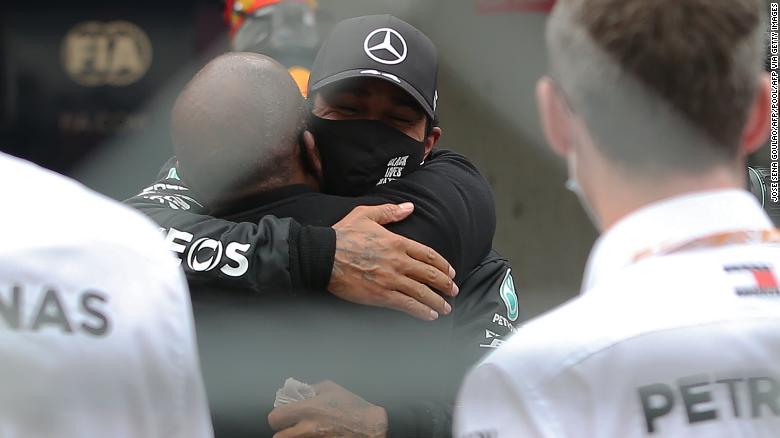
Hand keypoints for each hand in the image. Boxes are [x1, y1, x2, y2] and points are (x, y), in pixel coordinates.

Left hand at [268, 381, 387, 437]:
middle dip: (283, 431)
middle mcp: (307, 428)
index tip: (283, 416)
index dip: (278, 417)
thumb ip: (311, 389)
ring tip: (305, 431)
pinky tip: (315, 436)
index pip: (275, 418)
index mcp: (308, 409)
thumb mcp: (331, 388)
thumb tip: (297, 393)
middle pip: (278, 437)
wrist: (370, 428)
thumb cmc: (353, 407)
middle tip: (290, 427)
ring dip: (295, 437)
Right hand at [329, 203, 457, 320]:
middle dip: (445, 284)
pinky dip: (421, 310)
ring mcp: (391, 279)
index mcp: (396, 242)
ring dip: (437, 301)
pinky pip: (407, 304)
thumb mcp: (366, 215)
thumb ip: (390, 211)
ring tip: (445, 307)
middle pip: (430, 274)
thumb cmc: (342, 235)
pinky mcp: (381, 295)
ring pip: (422, 292)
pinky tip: (429, 314)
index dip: (443, 265)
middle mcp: (398, 261)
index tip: (450, 272)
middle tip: (453, 291)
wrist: (324, 255)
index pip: (428, 254)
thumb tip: (409, 207)